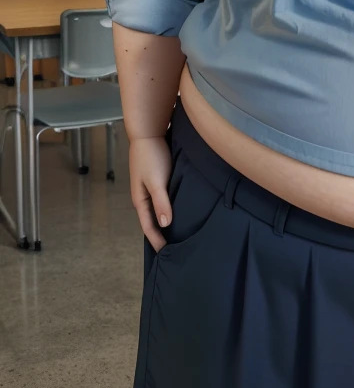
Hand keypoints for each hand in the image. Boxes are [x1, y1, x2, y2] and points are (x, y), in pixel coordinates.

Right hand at [128, 136, 172, 252]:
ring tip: (178, 234)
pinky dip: (169, 208)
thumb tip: (165, 225)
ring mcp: (151, 188)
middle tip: (174, 249)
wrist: (149, 133)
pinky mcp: (159, 179)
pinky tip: (180, 211)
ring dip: (166, 221)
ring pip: (158, 210)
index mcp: (140, 199)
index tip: (166, 254)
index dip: (156, 240)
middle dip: (160, 234)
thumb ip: (161, 202)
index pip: (148, 226)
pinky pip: (164, 199)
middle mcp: (144, 196)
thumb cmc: (151, 156)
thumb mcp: (156, 181)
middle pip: (152, 220)